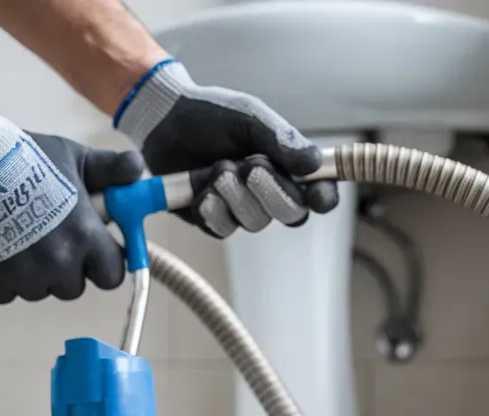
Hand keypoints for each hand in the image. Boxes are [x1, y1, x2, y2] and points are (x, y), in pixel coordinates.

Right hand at [0, 72, 143, 302]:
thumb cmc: (22, 156)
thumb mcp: (74, 157)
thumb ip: (110, 169)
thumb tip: (138, 171)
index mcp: (86, 236)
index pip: (112, 276)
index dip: (102, 264)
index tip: (92, 251)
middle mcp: (59, 262)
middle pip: (73, 287)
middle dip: (66, 268)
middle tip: (49, 237)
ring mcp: (25, 275)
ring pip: (40, 291)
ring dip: (34, 273)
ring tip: (20, 237)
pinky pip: (8, 295)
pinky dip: (4, 279)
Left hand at [114, 59, 338, 237]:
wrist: (165, 120)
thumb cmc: (213, 114)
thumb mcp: (250, 117)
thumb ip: (281, 139)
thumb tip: (313, 163)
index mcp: (286, 167)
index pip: (317, 192)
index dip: (323, 198)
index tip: (320, 196)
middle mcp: (268, 192)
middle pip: (291, 214)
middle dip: (273, 193)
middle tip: (252, 167)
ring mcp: (240, 208)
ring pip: (255, 222)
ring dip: (236, 196)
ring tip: (218, 167)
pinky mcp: (211, 218)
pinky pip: (222, 228)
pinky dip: (214, 210)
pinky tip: (202, 191)